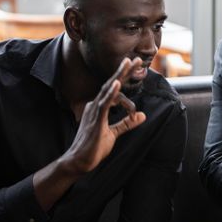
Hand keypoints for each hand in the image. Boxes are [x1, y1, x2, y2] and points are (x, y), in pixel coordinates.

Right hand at [64, 57, 146, 173]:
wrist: (79, 162)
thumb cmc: (94, 148)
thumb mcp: (114, 134)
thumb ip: (127, 123)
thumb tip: (142, 115)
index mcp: (99, 108)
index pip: (114, 89)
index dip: (124, 77)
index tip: (135, 65)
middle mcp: (95, 106)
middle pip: (111, 84)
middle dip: (124, 71)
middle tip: (137, 59)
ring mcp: (94, 112)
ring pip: (108, 90)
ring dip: (119, 76)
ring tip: (128, 63)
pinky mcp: (95, 121)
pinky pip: (103, 104)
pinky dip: (110, 93)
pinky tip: (116, 83)